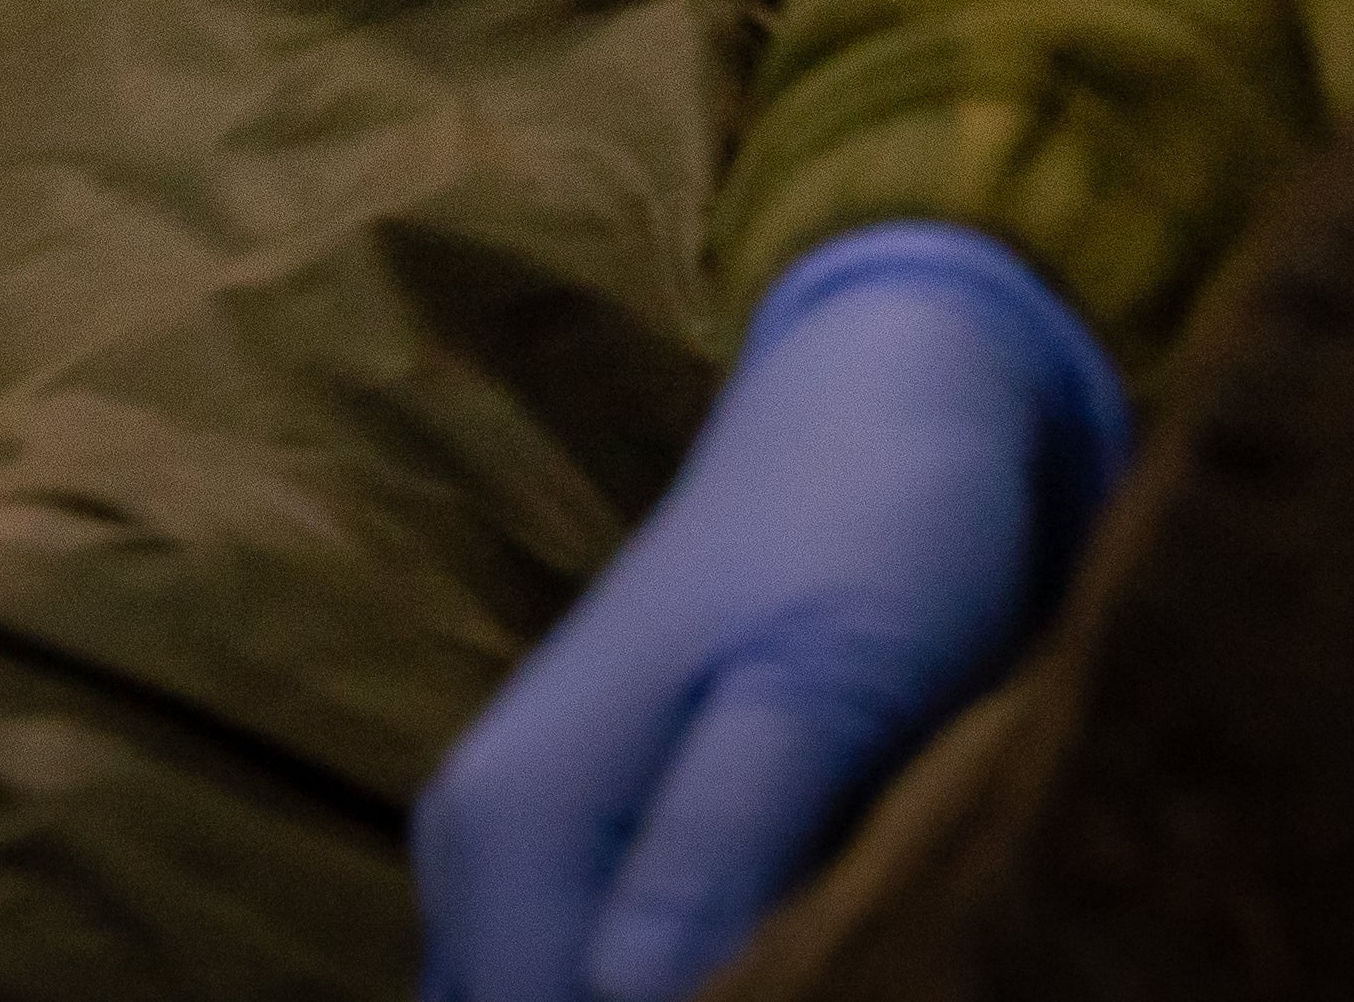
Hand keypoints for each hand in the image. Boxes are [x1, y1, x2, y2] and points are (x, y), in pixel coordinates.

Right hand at [417, 227, 1127, 1001]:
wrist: (877, 410)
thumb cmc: (873, 533)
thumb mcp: (820, 692)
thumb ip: (720, 841)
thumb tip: (630, 999)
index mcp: (512, 825)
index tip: (816, 969)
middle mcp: (476, 851)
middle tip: (831, 954)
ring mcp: (512, 854)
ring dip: (694, 999)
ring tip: (815, 945)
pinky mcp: (576, 850)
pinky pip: (583, 985)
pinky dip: (674, 988)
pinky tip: (783, 955)